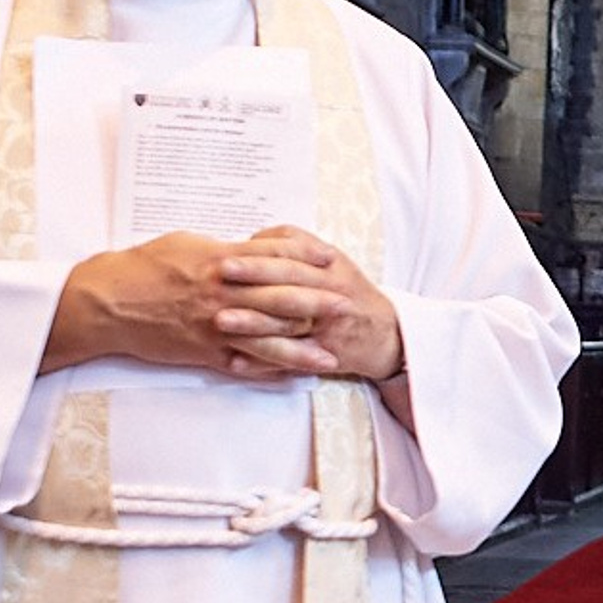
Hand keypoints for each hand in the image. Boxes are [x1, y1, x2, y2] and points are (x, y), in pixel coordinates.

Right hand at [46, 229, 320, 376]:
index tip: (331, 259)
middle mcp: (223, 294)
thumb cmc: (145, 267)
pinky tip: (293, 375)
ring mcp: (215, 326)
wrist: (107, 302)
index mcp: (221, 261)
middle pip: (281, 298)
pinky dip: (271, 371)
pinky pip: (245, 364)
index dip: (306, 257)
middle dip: (318, 302)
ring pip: (269, 339)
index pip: (274, 256)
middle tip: (347, 306)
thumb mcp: (188, 245)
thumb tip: (253, 249)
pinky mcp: (204, 352)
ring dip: (304, 349)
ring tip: (331, 356)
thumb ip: (226, 250)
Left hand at [210, 226, 405, 383]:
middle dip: (252, 285)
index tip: (227, 257)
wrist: (385, 334)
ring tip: (220, 322)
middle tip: (216, 281)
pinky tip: (233, 362)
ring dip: (252, 325)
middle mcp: (330, 297)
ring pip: (286, 327)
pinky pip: (288, 361)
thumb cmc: (349, 291)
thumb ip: (294, 244)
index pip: (292, 260)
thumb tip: (252, 238)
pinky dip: (261, 364)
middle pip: (288, 289)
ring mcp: (326, 330)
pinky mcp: (321, 357)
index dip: (260, 258)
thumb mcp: (331, 259)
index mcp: (330, 269)